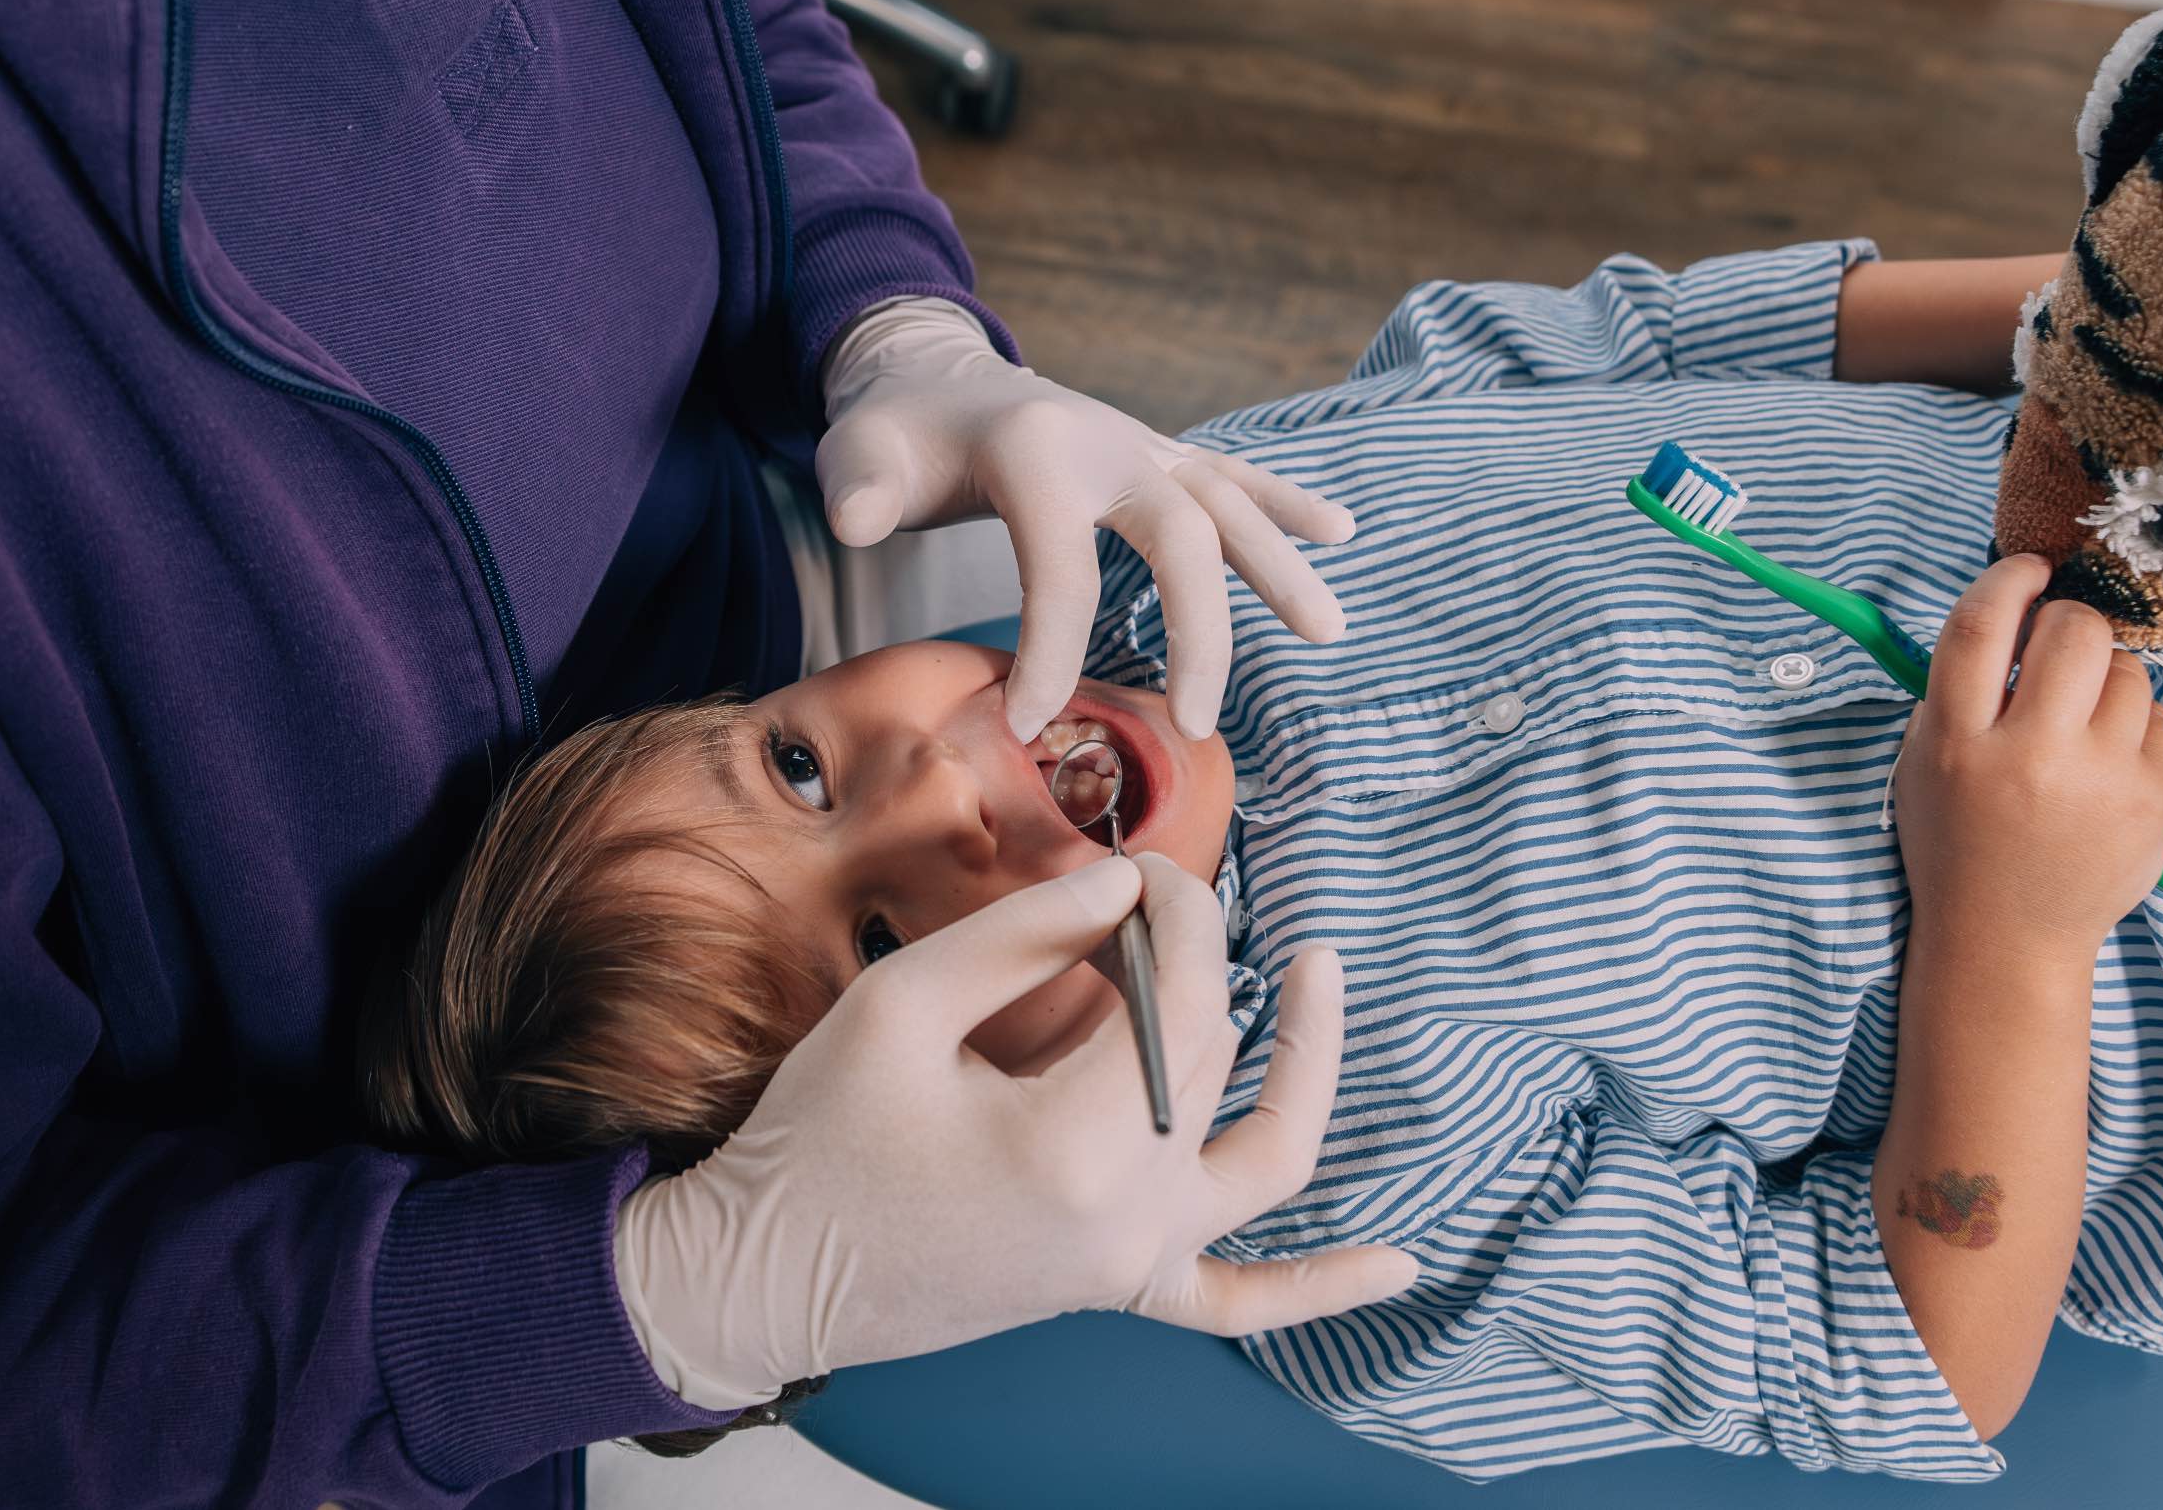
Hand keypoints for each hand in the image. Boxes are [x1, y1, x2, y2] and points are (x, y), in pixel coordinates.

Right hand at [613, 853, 1417, 1407]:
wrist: (765, 1276)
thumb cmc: (816, 1140)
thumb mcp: (902, 1006)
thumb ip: (1024, 934)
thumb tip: (1125, 882)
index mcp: (1077, 1143)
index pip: (1176, 992)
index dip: (1173, 908)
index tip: (1137, 861)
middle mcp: (1130, 1214)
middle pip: (1209, 1055)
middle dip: (1189, 953)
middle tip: (1142, 894)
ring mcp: (1131, 1262)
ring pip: (1266, 1165)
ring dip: (1309, 1073)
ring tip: (1319, 979)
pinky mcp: (1114, 1289)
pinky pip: (1242, 1302)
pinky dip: (1322, 1288)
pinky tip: (1397, 1266)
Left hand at [815, 300, 1354, 740]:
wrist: (935, 373)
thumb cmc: (897, 433)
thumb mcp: (858, 451)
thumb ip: (856, 487)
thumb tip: (855, 521)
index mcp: (1036, 453)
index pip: (1061, 566)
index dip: (1049, 650)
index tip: (1030, 725)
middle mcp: (1107, 444)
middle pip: (1179, 537)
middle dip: (1199, 630)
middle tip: (1198, 722)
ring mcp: (1141, 446)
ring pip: (1228, 506)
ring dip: (1280, 568)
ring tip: (1329, 631)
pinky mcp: (1159, 455)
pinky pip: (1234, 477)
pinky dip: (1287, 502)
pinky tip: (1341, 532)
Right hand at [1894, 554, 2162, 960]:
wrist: (2007, 936)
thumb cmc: (1956, 841)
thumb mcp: (1923, 763)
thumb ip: (1956, 690)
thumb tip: (2014, 611)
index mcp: (1958, 742)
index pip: (1979, 625)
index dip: (2006, 578)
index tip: (2026, 569)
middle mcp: (2029, 756)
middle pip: (2071, 630)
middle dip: (2066, 622)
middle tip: (2054, 648)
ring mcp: (2098, 778)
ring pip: (2124, 668)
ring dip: (2100, 676)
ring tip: (2076, 720)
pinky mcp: (2150, 798)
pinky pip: (2155, 717)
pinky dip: (2129, 725)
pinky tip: (2102, 761)